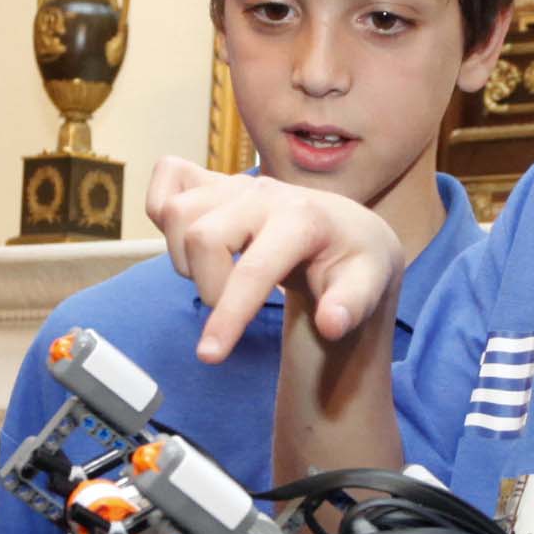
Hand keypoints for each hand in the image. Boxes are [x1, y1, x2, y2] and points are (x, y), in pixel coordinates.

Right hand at [144, 157, 401, 363]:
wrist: (345, 229)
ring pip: (176, 212)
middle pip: (201, 237)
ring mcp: (235, 182)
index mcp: (303, 218)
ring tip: (218, 275)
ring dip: (184, 256)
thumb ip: (352, 306)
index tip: (209, 357)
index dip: (228, 315)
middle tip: (233, 306)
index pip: (254, 269)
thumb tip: (331, 324)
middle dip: (208, 286)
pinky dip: (163, 207)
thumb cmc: (354, 261)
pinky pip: (167, 176)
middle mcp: (264, 193)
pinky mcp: (214, 179)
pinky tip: (188, 238)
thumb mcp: (370, 285)